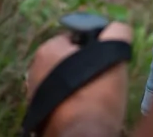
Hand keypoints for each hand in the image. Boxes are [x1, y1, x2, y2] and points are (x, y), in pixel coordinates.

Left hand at [26, 21, 132, 136]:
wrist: (82, 133)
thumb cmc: (96, 92)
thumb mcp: (113, 55)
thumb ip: (116, 33)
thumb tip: (118, 28)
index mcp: (47, 50)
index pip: (76, 39)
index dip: (95, 47)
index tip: (106, 61)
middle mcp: (34, 68)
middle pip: (69, 60)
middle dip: (85, 67)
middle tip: (102, 80)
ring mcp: (34, 92)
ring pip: (65, 81)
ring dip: (78, 85)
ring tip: (95, 97)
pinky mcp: (39, 114)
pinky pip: (60, 100)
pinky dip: (71, 102)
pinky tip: (84, 109)